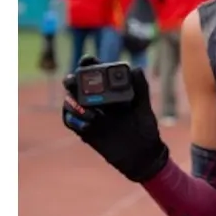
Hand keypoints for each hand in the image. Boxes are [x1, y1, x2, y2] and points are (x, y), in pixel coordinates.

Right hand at [61, 56, 168, 182]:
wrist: (142, 154)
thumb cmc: (146, 129)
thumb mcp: (145, 108)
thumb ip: (141, 88)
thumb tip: (136, 69)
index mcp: (110, 90)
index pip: (94, 71)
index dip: (87, 63)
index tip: (87, 61)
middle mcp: (97, 100)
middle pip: (75, 84)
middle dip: (71, 80)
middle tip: (74, 83)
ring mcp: (89, 114)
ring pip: (70, 102)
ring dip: (74, 104)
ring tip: (91, 114)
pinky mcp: (84, 130)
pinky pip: (70, 122)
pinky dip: (74, 120)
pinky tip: (89, 125)